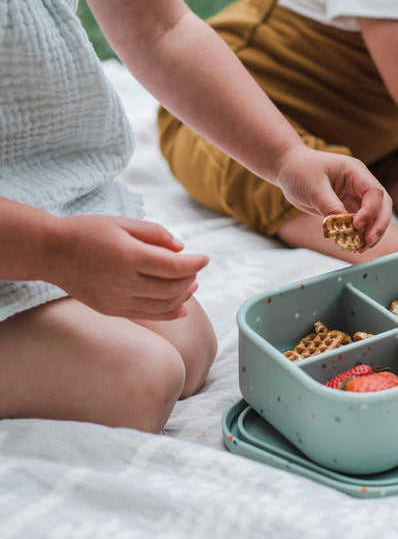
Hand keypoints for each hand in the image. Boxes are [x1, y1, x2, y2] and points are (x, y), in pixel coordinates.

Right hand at [44, 215, 208, 319]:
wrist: (51, 252)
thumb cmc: (87, 231)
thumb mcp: (122, 223)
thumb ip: (154, 233)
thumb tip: (181, 248)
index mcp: (129, 256)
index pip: (174, 267)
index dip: (195, 263)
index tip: (205, 258)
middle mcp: (125, 282)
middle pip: (172, 288)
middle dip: (190, 279)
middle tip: (195, 269)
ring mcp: (118, 299)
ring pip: (163, 305)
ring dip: (183, 297)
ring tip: (192, 286)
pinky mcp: (112, 310)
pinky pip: (148, 315)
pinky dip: (169, 314)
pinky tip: (182, 309)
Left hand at [275, 145, 392, 247]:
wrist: (288, 168)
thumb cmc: (299, 170)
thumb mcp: (313, 187)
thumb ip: (329, 205)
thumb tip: (344, 225)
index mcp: (355, 172)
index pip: (374, 192)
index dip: (370, 210)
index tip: (356, 225)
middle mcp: (359, 184)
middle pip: (381, 206)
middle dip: (378, 225)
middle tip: (368, 242)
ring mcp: (354, 197)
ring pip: (372, 217)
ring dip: (369, 233)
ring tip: (360, 248)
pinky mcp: (345, 208)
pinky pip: (357, 224)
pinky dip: (357, 236)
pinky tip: (352, 246)